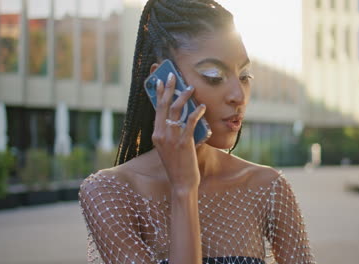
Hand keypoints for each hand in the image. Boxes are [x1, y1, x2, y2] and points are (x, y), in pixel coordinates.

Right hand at [151, 72, 206, 192]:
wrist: (181, 183)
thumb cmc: (178, 166)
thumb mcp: (169, 148)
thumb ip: (172, 133)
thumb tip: (182, 117)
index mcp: (156, 135)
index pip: (157, 109)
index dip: (158, 94)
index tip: (159, 81)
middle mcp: (161, 134)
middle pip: (164, 105)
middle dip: (168, 88)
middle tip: (172, 76)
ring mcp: (172, 138)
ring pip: (176, 110)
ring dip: (184, 96)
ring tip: (191, 88)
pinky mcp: (184, 142)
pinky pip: (190, 122)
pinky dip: (197, 112)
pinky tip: (202, 107)